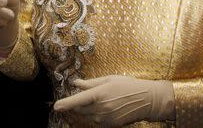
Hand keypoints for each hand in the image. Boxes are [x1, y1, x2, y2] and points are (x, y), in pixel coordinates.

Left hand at [53, 75, 174, 126]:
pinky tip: (104, 107)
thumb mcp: (109, 79)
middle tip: (81, 96)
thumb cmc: (127, 86)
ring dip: (85, 109)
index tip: (56, 106)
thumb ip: (91, 83)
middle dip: (76, 103)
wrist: (146, 101)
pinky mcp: (110, 125)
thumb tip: (76, 83)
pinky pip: (95, 120)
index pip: (78, 100)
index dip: (66, 104)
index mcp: (99, 94)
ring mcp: (105, 118)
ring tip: (98, 99)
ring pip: (86, 115)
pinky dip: (94, 114)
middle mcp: (101, 108)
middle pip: (79, 109)